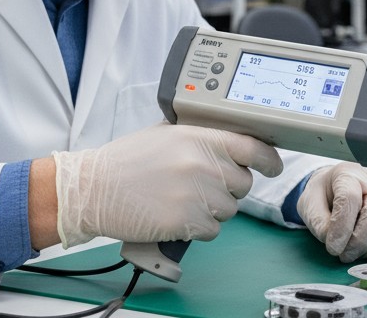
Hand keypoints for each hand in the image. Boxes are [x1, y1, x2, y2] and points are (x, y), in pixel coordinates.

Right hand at [52, 124, 282, 246]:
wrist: (94, 189)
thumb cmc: (126, 161)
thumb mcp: (165, 134)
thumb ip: (199, 137)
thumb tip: (228, 141)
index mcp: (200, 138)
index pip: (252, 148)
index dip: (268, 159)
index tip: (273, 166)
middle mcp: (203, 164)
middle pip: (242, 183)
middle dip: (227, 187)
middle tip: (200, 185)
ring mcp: (197, 194)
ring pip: (229, 210)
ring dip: (212, 209)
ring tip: (181, 199)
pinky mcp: (187, 221)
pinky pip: (212, 230)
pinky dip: (198, 228)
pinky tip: (176, 215)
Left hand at [297, 163, 366, 261]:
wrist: (335, 189)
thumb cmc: (323, 196)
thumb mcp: (309, 205)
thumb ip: (319, 223)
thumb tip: (335, 243)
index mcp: (347, 173)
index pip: (350, 197)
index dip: (342, 226)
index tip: (333, 247)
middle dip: (361, 240)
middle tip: (344, 255)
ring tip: (354, 252)